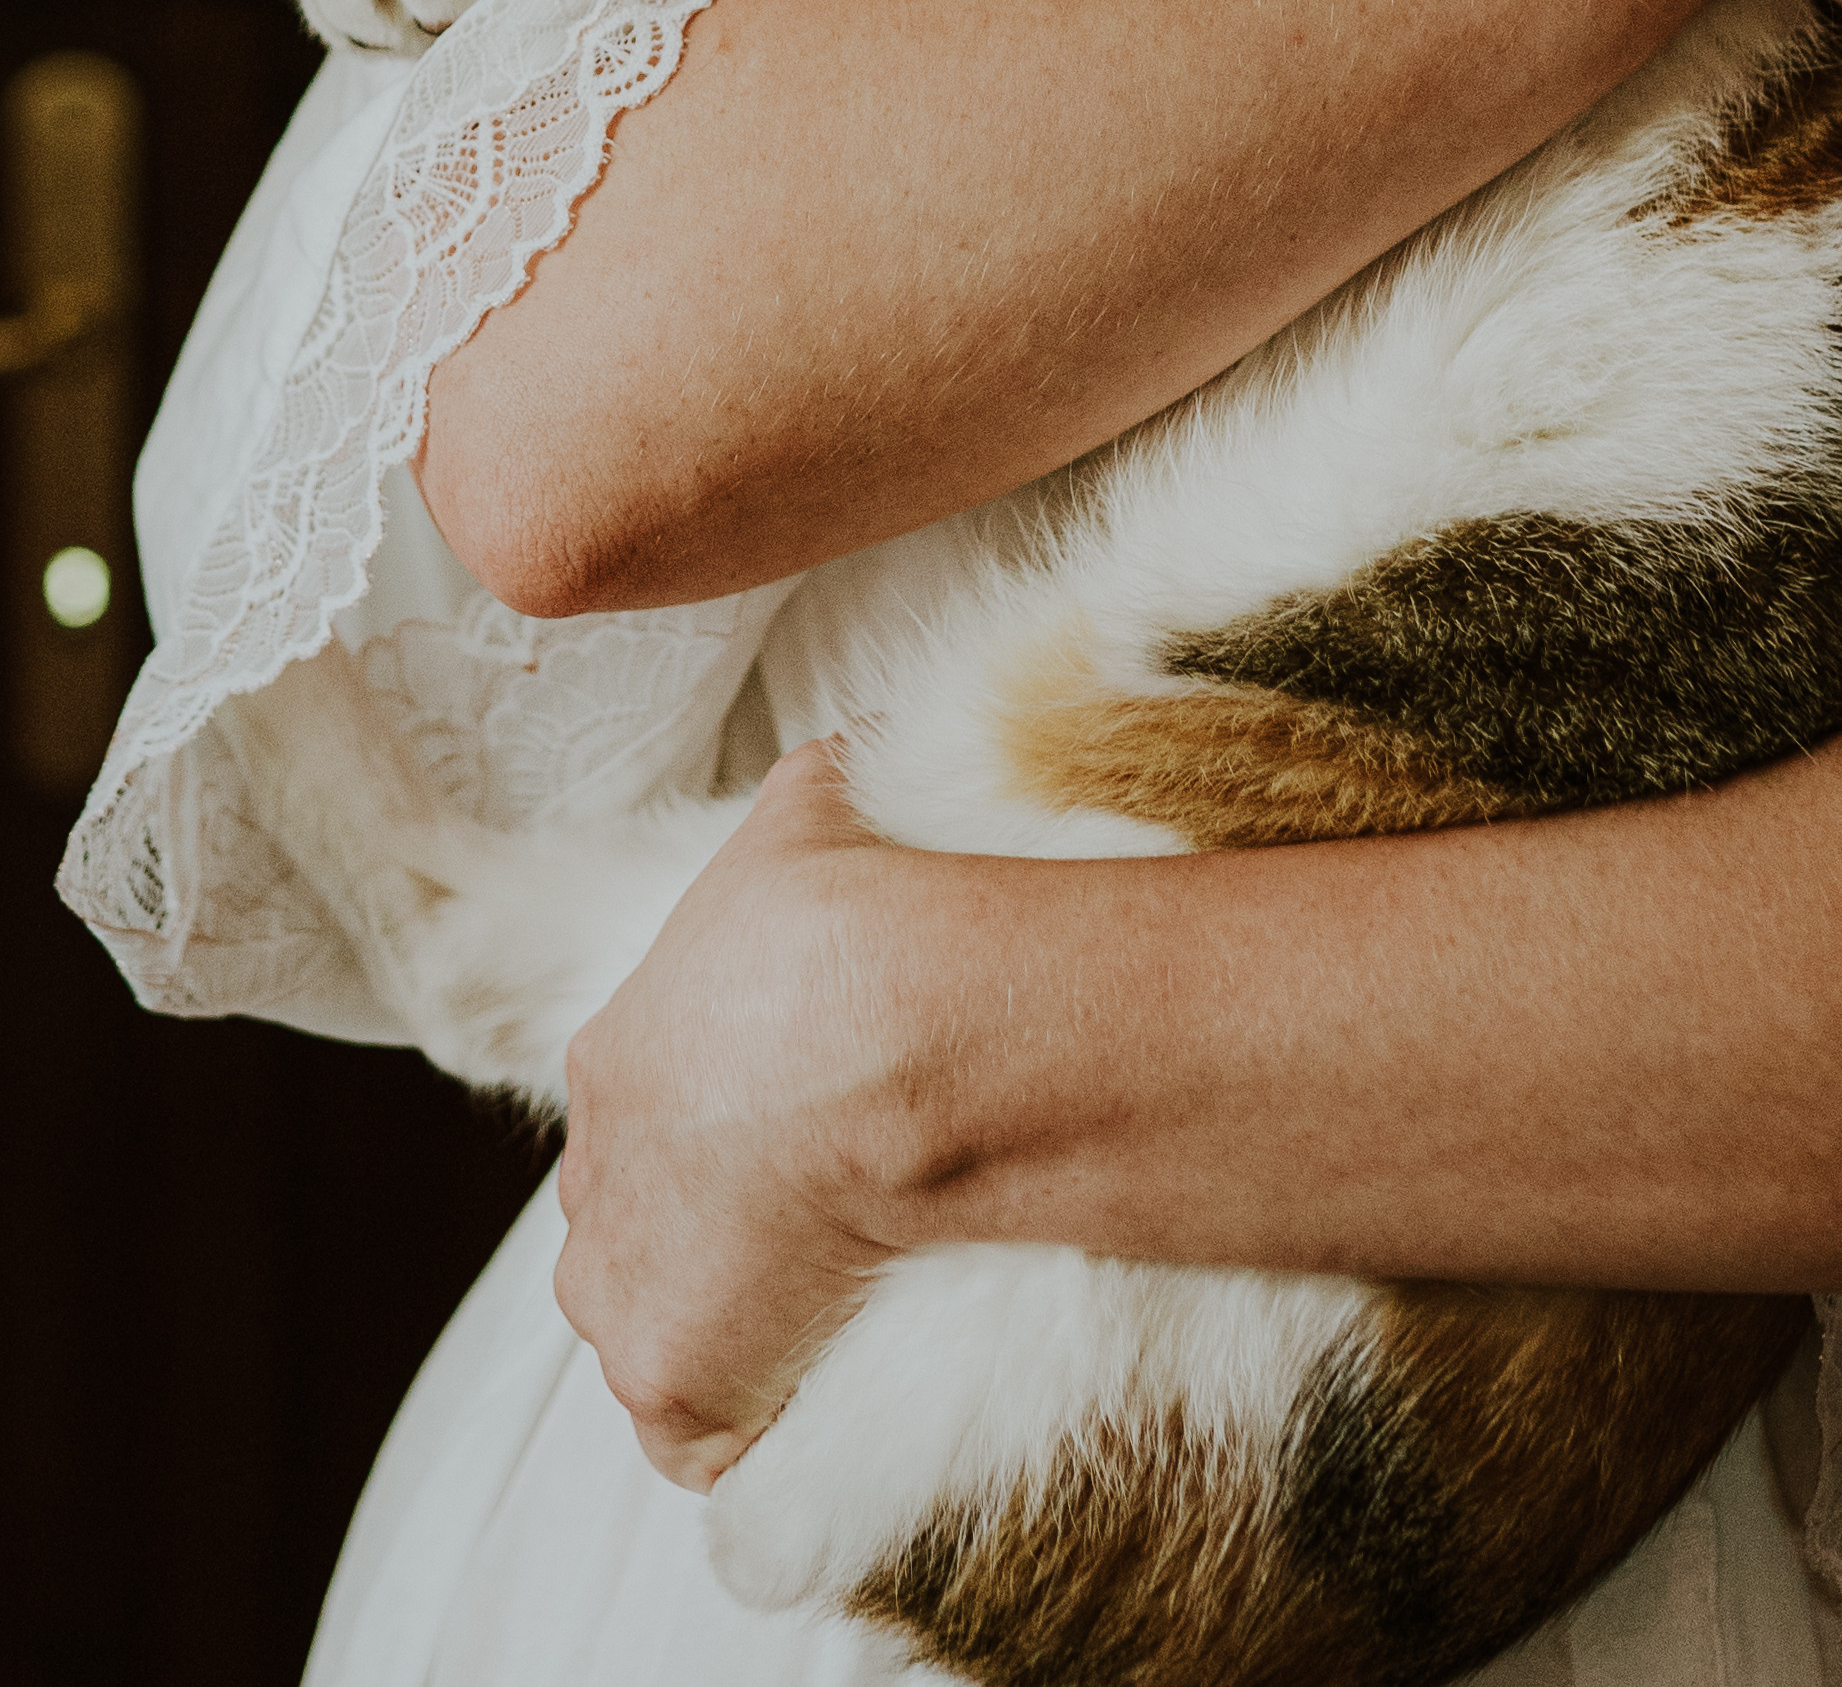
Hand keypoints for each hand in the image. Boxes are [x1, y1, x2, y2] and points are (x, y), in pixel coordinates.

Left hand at [554, 742, 916, 1487]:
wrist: (883, 1029)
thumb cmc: (852, 913)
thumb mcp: (811, 810)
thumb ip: (804, 807)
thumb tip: (851, 758)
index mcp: (614, 1065)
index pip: (650, 1116)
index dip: (722, 1128)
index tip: (796, 1129)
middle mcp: (595, 1192)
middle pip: (643, 1231)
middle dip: (712, 1233)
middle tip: (824, 1225)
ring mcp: (627, 1299)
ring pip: (665, 1332)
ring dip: (736, 1330)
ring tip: (846, 1311)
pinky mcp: (677, 1391)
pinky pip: (714, 1446)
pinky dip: (762, 1434)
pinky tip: (830, 1405)